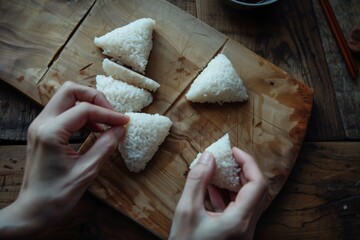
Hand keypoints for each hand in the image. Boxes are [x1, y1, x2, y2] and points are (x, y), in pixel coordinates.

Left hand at [0, 82, 128, 237]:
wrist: (33, 210)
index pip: (84, 110)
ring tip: (106, 123)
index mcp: (51, 132)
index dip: (108, 114)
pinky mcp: (43, 131)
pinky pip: (64, 112)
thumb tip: (120, 129)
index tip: (124, 122)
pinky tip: (95, 130)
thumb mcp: (87, 171)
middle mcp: (41, 123)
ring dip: (89, 105)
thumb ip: (105, 146)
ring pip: (66, 99)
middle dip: (95, 98)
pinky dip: (81, 115)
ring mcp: (40, 126)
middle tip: (112, 114)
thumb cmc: (57, 195)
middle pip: (70, 91)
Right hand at [170, 148, 267, 239]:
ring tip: (219, 170)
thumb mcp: (186, 211)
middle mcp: (246, 227)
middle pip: (256, 190)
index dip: (247, 163)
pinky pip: (238, 209)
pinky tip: (213, 188)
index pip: (257, 184)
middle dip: (242, 170)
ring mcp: (242, 232)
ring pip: (248, 199)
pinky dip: (228, 195)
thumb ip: (197, 181)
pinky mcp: (235, 234)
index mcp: (239, 221)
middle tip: (227, 158)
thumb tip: (208, 157)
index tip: (232, 151)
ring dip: (235, 182)